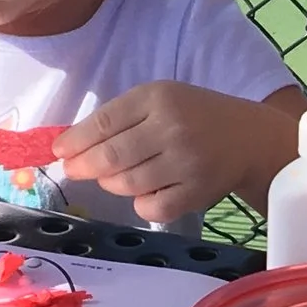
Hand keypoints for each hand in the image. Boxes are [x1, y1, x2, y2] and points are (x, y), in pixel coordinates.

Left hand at [57, 82, 293, 223]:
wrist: (248, 138)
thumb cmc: (194, 115)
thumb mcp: (159, 100)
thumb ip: (118, 118)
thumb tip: (68, 148)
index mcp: (158, 98)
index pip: (104, 123)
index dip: (75, 141)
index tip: (59, 152)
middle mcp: (171, 129)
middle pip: (110, 157)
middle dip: (83, 167)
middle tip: (75, 170)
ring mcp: (185, 163)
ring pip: (125, 185)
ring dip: (111, 184)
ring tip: (115, 176)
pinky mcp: (195, 193)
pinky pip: (150, 208)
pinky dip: (140, 203)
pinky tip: (146, 191)